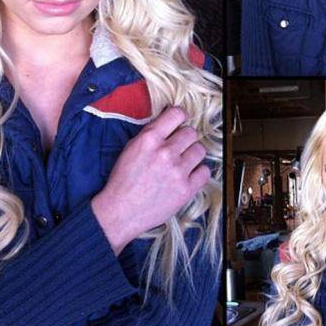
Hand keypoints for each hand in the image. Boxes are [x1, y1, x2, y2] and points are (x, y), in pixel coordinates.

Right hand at [91, 107, 209, 254]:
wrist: (121, 212)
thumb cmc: (123, 181)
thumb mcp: (131, 149)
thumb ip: (151, 135)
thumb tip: (170, 124)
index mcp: (149, 139)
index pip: (177, 114)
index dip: (180, 117)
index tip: (179, 123)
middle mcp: (165, 152)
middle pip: (191, 132)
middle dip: (185, 139)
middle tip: (178, 148)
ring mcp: (178, 171)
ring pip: (200, 150)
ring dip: (192, 155)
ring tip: (182, 163)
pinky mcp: (186, 189)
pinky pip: (205, 171)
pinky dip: (198, 173)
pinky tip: (187, 176)